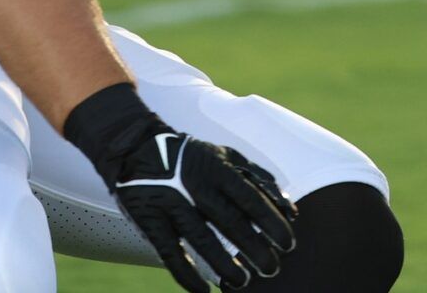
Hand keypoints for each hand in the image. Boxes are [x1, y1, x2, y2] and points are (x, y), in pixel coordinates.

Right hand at [66, 86, 295, 290]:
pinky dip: (187, 275)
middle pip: (231, 222)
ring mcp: (171, 204)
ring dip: (225, 265)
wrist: (136, 149)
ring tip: (244, 282)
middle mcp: (197, 186)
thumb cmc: (192, 157)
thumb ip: (260, 180)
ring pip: (202, 240)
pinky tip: (203, 290)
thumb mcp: (228, 157)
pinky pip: (170, 254)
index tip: (288, 244)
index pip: (252, 199)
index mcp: (219, 169)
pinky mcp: (150, 222)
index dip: (272, 224)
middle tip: (272, 269)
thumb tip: (289, 208)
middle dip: (255, 248)